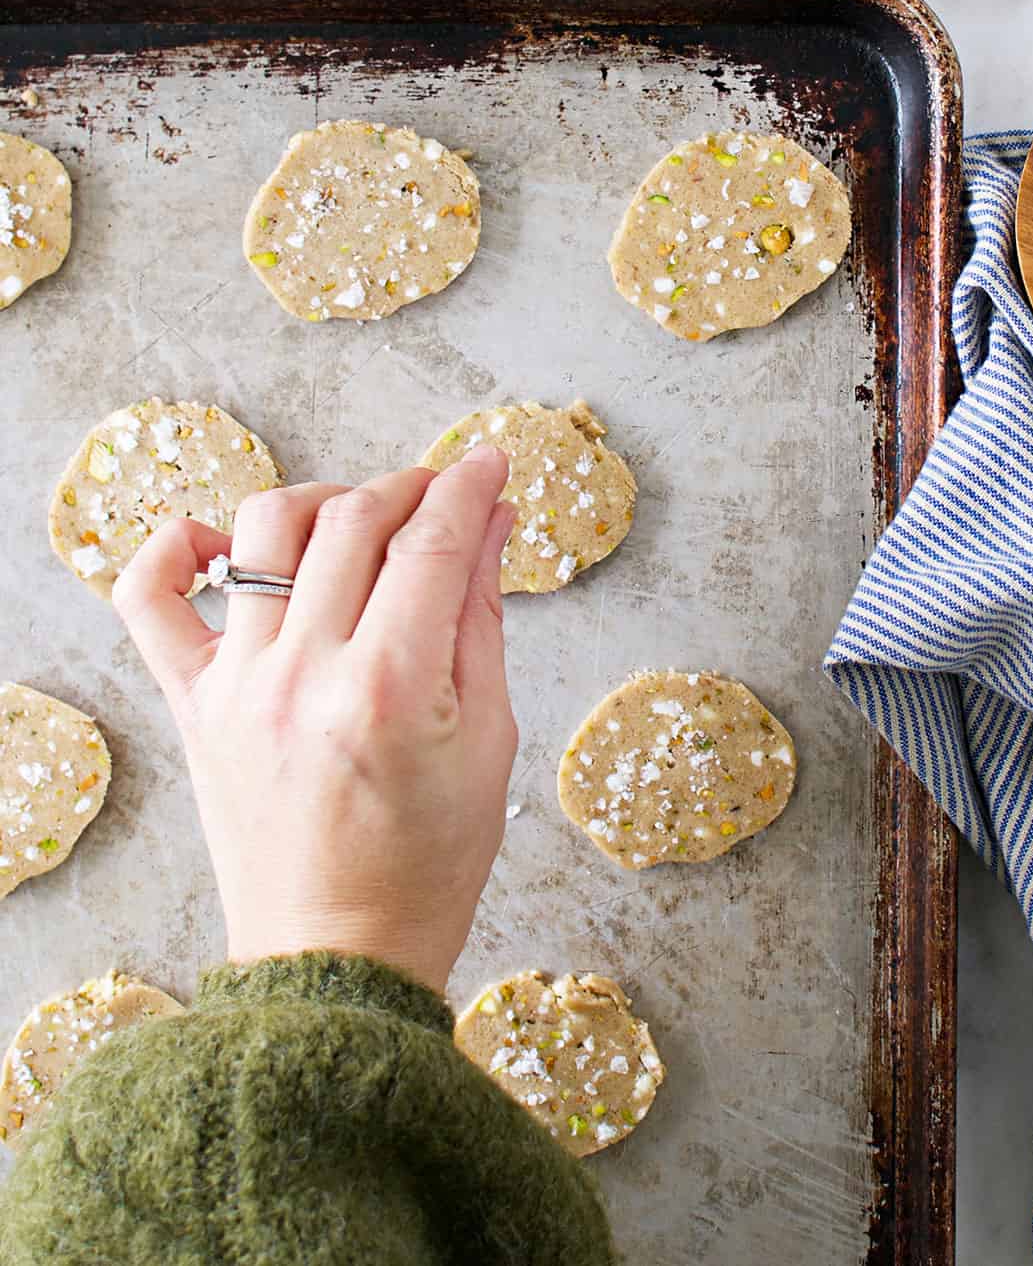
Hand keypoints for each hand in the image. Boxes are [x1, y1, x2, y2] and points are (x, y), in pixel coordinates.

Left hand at [112, 450, 516, 992]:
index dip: (468, 488)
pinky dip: (176, 547)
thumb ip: (480, 620)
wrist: (334, 961)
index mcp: (389, 689)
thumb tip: (490, 524)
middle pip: (354, 522)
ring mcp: (238, 686)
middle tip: (441, 496)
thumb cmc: (425, 867)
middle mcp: (304, 674)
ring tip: (356, 523)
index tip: (488, 463)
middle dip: (410, 488)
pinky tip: (221, 542)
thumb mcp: (486, 743)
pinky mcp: (193, 705)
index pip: (431, 544)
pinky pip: (150, 599)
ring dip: (321, 502)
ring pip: (265, 532)